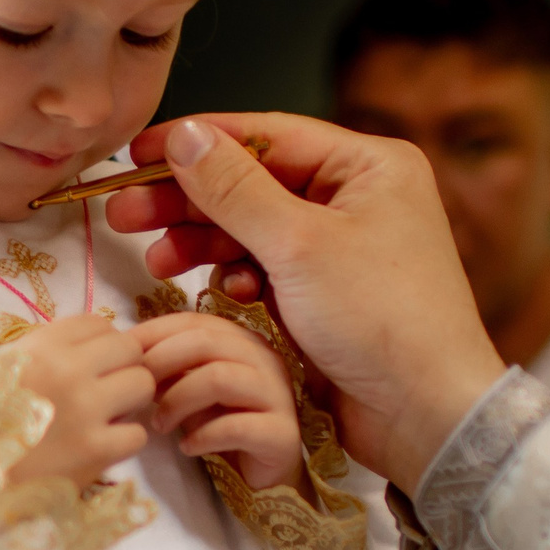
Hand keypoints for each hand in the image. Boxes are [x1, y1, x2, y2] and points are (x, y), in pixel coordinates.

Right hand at [4, 315, 154, 488]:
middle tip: (107, 391)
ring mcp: (85, 410)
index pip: (99, 323)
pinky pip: (138, 433)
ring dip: (130, 402)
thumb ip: (46, 350)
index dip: (102, 344)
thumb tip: (93, 342)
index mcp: (41, 347)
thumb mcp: (5, 368)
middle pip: (130, 349)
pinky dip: (123, 443)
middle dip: (123, 369)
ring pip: (143, 385)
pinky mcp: (97, 450)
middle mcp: (66, 370)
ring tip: (107, 417)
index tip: (93, 364)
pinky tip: (101, 447)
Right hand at [105, 115, 505, 489]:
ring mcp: (342, 249)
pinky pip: (266, 271)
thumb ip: (234, 188)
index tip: (137, 154)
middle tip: (124, 213)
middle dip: (188, 200)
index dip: (197, 143)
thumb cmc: (382, 319)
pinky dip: (236, 278)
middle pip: (253, 183)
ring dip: (203, 243)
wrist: (425, 413)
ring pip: (253, 230)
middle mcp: (358, 199)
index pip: (267, 136)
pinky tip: (219, 293)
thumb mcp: (298, 244)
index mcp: (368, 166)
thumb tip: (184, 136)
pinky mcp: (326, 295)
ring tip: (157, 261)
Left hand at [132, 312, 304, 491]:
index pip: (194, 322)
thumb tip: (128, 354)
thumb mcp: (190, 392)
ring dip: (178, 400)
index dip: (154, 333)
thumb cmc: (223, 425)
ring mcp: (277, 394)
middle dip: (162, 362)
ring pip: (220, 378)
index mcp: (241, 341)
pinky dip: (203, 437)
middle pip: (206, 342)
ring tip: (159, 425)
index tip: (123, 353)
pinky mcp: (281, 433)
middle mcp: (264, 360)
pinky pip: (236, 427)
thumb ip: (168, 370)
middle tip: (138, 391)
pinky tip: (187, 448)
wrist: (263, 472)